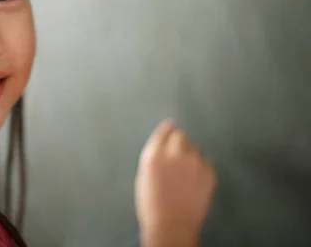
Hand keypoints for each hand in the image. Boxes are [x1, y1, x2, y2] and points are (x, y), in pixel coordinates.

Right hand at [136, 119, 215, 246]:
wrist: (171, 226)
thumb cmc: (153, 205)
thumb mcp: (143, 175)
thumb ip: (154, 155)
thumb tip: (164, 141)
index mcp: (154, 155)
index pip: (164, 131)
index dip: (167, 129)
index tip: (170, 126)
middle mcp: (174, 154)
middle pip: (181, 136)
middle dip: (178, 143)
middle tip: (175, 158)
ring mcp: (193, 163)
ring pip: (193, 149)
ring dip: (189, 156)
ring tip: (182, 176)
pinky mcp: (208, 172)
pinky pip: (204, 162)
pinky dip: (199, 168)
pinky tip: (191, 183)